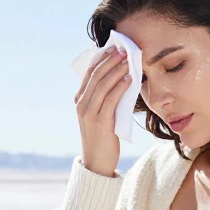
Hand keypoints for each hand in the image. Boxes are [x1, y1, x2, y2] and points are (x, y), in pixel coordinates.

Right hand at [73, 45, 127, 176]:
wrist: (97, 162)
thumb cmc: (103, 137)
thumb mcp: (101, 114)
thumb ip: (106, 98)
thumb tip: (122, 78)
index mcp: (80, 100)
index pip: (90, 73)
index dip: (102, 59)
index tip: (114, 48)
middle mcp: (81, 104)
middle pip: (96, 76)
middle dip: (110, 61)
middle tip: (124, 50)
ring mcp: (89, 113)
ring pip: (103, 85)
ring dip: (117, 71)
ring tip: (128, 61)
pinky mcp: (100, 122)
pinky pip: (111, 100)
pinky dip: (120, 87)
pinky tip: (129, 79)